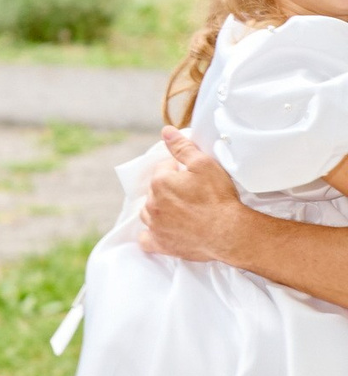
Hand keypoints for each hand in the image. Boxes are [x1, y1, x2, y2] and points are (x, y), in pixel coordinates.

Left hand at [140, 127, 251, 263]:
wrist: (229, 232)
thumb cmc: (218, 198)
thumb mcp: (204, 165)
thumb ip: (183, 147)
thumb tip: (166, 131)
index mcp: (160, 182)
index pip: (163, 169)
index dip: (179, 170)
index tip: (192, 176)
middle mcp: (151, 204)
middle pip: (155, 190)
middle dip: (169, 189)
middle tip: (192, 194)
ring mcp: (154, 225)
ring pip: (149, 212)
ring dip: (159, 209)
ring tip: (181, 210)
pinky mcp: (159, 243)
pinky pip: (146, 239)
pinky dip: (152, 234)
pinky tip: (162, 231)